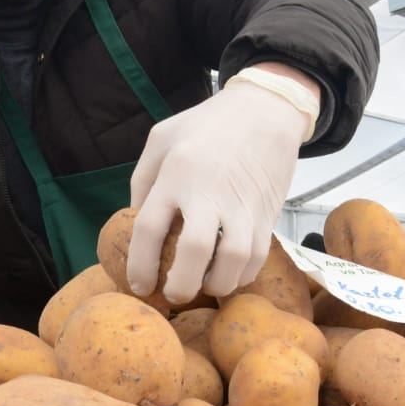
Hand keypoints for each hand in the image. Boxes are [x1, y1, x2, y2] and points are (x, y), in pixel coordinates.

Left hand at [126, 65, 313, 303]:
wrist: (266, 110)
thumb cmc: (207, 123)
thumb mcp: (162, 137)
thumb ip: (143, 179)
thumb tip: (136, 222)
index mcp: (176, 173)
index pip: (150, 228)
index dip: (140, 265)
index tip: (139, 284)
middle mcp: (209, 192)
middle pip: (193, 251)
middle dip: (180, 285)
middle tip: (173, 295)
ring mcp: (242, 205)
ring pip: (233, 261)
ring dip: (216, 285)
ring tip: (203, 287)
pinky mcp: (268, 213)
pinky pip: (257, 257)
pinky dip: (242, 276)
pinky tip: (228, 275)